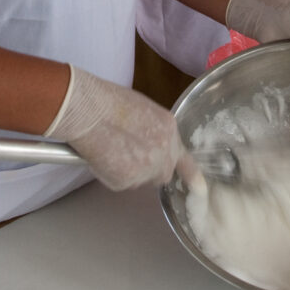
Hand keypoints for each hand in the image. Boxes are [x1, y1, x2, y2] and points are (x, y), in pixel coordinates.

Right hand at [45, 66, 183, 190]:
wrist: (90, 111)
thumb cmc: (108, 102)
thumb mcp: (143, 110)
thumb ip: (154, 131)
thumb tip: (148, 144)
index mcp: (169, 129)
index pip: (185, 158)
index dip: (191, 175)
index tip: (199, 187)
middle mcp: (165, 152)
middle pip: (163, 173)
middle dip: (149, 170)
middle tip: (128, 158)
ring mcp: (148, 168)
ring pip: (141, 180)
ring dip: (129, 172)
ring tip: (111, 151)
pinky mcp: (127, 180)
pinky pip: (122, 184)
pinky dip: (112, 176)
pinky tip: (103, 157)